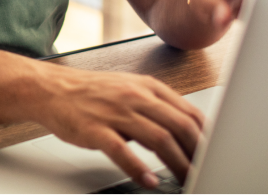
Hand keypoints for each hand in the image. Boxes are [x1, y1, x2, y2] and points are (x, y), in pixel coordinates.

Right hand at [22, 66, 205, 188]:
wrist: (52, 89)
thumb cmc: (94, 93)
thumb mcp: (133, 90)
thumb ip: (158, 107)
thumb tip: (186, 130)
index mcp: (150, 88)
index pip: (189, 112)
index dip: (206, 136)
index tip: (214, 152)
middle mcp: (137, 97)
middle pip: (180, 126)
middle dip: (197, 152)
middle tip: (205, 169)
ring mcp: (116, 113)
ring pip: (158, 139)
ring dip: (176, 163)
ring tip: (185, 179)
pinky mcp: (95, 130)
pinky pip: (121, 151)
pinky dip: (137, 168)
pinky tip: (148, 180)